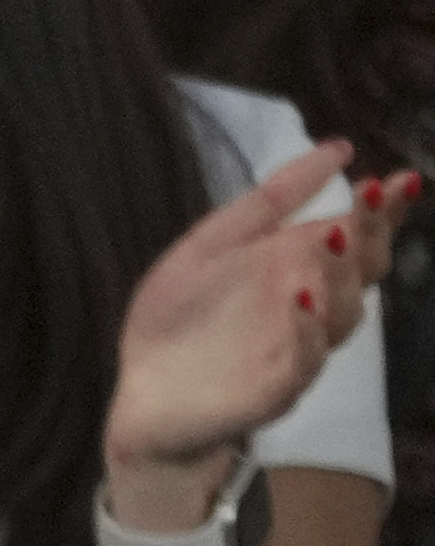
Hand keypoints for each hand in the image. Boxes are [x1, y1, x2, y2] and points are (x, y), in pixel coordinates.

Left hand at [102, 139, 408, 509]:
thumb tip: (339, 149)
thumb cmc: (181, 318)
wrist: (145, 396)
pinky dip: (306, 331)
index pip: (358, 235)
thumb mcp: (213, 245)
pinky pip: (303, 361)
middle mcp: (313, 306)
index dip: (385, 210)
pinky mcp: (274, 388)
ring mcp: (299, 349)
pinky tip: (301, 300)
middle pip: (363, 271)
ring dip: (338, 273)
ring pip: (342, 313)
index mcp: (300, 268)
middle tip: (368, 195)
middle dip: (371, 232)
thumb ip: (271, 201)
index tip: (402, 179)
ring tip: (330, 236)